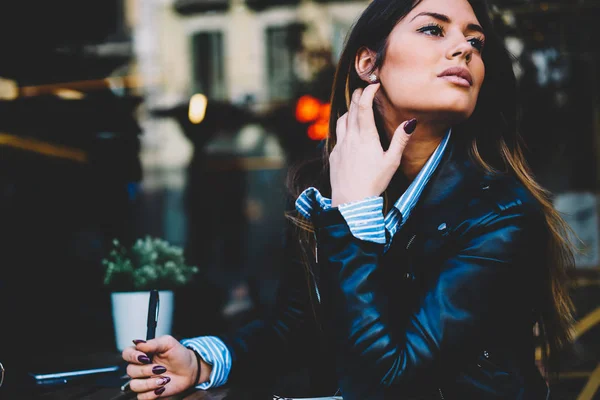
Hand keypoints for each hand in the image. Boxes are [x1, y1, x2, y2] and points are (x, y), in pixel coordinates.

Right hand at [122, 335, 211, 398]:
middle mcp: (141, 367)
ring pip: (134, 385)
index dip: (132, 356)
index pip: (127, 354)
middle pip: (130, 371)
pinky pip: (142, 397)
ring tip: (164, 379)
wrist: (190, 370)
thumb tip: (138, 343)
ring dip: (149, 383)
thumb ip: (153, 343)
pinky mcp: (149, 392)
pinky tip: (162, 387)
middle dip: (146, 370)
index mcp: (143, 353)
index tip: (145, 357)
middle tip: (161, 368)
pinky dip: (152, 393)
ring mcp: (144, 380)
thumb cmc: (179, 355)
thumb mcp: (169, 343)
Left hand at [330, 84, 415, 206]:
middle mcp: (350, 137)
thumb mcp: (392, 162)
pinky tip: (349, 130)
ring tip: (356, 107)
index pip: (364, 106)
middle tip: (365, 88)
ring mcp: (340, 145)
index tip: (374, 84)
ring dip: (350, 110)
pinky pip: (337, 134)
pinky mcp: (334, 154)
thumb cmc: (374, 183)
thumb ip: (400, 140)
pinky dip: (344, 126)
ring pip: (342, 119)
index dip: (368, 92)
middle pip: (352, 109)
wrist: (350, 200)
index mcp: (366, 136)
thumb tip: (410, 122)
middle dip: (359, 96)